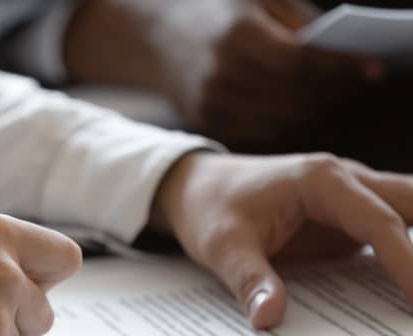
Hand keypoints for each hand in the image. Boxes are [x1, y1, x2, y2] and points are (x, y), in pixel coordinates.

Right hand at [63, 0, 382, 149]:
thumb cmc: (214, 10)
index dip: (340, 69)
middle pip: (294, 97)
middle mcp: (220, 74)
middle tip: (356, 85)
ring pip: (281, 121)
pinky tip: (301, 108)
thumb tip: (336, 58)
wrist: (153, 35)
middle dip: (333, 93)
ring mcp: (211, 104)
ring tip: (332, 97)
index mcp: (235, 36)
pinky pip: (260, 132)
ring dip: (314, 112)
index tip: (372, 69)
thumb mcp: (256, 0)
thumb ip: (297, 25)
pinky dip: (288, 124)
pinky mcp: (207, 122)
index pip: (300, 62)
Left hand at [153, 151, 412, 329]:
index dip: (407, 262)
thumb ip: (249, 280)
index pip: (380, 222)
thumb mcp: (220, 245)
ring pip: (409, 215)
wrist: (196, 186)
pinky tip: (405, 295)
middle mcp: (347, 181)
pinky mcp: (349, 220)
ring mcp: (352, 199)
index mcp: (321, 181)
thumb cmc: (209, 206)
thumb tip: (270, 318)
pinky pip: (391, 234)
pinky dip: (406, 257)